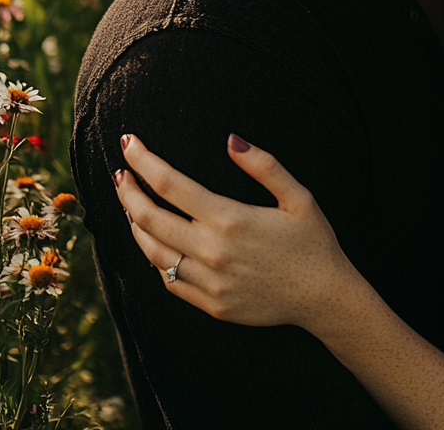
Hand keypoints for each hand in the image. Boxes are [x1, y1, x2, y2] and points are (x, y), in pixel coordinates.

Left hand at [114, 134, 356, 328]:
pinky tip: (155, 242)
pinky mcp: (210, 304)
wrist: (324, 297)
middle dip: (128, 191)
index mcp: (230, 219)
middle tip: (120, 173)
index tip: (129, 143)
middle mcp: (212, 251)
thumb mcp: (299, 196)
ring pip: (152, 252)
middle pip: (150, 218)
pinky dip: (155, 258)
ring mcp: (208, 282)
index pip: (170, 185)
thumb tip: (231, 139)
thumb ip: (264, 165)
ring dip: (134, 224)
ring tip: (130, 204)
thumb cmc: (313, 241)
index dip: (144, 161)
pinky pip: (169, 281)